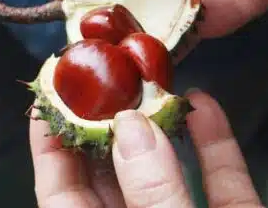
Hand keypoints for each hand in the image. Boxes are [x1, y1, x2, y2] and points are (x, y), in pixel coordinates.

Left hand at [30, 90, 263, 206]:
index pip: (61, 193)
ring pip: (166, 174)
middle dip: (109, 121)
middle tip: (104, 75)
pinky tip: (204, 106)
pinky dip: (214, 146)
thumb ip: (152, 192)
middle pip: (111, 173)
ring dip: (161, 126)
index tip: (47, 97)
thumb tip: (132, 128)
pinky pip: (220, 184)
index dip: (50, 143)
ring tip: (150, 82)